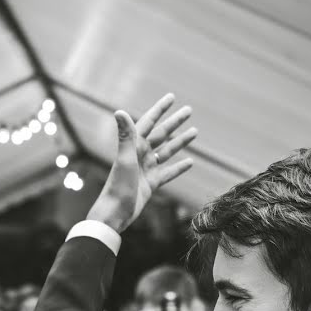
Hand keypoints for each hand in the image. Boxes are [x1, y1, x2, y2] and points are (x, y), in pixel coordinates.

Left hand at [87, 94, 196, 232]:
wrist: (115, 213)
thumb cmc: (118, 186)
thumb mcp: (124, 159)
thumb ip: (125, 136)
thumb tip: (119, 111)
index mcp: (134, 146)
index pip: (149, 122)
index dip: (160, 109)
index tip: (171, 97)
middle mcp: (140, 155)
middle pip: (161, 134)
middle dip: (175, 122)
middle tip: (189, 110)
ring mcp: (146, 169)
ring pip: (166, 151)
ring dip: (180, 141)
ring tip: (195, 131)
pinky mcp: (151, 183)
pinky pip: (168, 172)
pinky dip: (178, 167)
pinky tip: (190, 162)